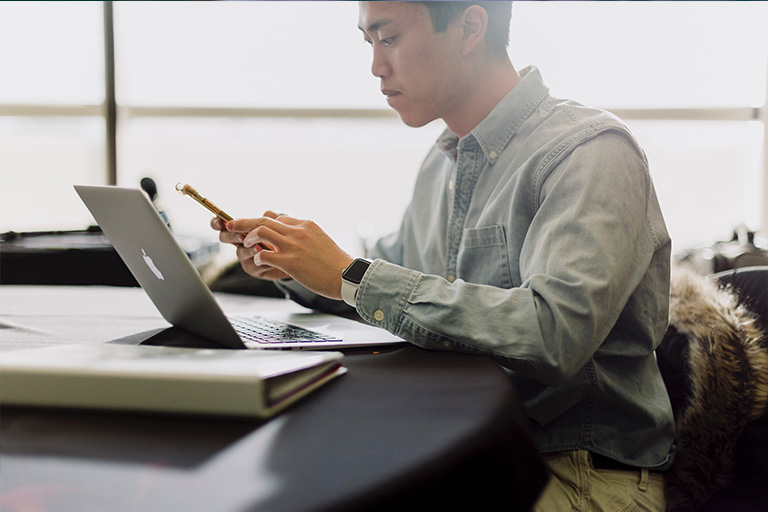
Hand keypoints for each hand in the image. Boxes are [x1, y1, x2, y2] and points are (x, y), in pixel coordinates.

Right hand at [211, 211, 290, 280]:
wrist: (296, 257)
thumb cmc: (287, 237)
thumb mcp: (283, 224)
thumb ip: (275, 218)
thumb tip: (267, 213)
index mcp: (244, 228)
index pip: (224, 223)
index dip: (217, 222)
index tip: (219, 221)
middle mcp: (241, 241)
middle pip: (224, 237)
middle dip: (231, 236)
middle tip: (242, 236)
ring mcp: (246, 255)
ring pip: (239, 252)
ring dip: (248, 249)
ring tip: (259, 247)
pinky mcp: (254, 268)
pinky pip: (251, 265)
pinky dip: (260, 260)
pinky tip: (269, 258)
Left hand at [239, 215, 353, 299]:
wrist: (346, 276)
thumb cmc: (335, 263)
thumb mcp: (320, 240)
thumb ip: (304, 235)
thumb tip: (290, 235)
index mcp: (306, 225)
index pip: (278, 217)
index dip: (263, 222)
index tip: (254, 227)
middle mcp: (298, 231)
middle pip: (264, 219)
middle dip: (244, 221)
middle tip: (231, 224)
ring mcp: (293, 246)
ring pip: (260, 232)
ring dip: (249, 238)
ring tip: (246, 244)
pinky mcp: (290, 262)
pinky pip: (264, 254)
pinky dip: (257, 257)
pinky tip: (258, 262)